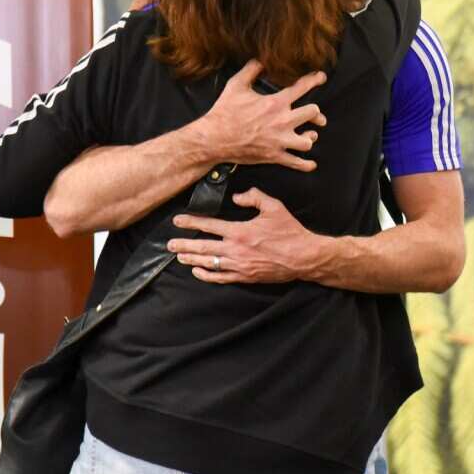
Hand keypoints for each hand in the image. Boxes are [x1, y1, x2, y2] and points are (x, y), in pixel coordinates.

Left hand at [168, 188, 331, 283]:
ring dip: (191, 258)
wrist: (303, 257)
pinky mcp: (245, 276)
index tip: (178, 221)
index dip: (192, 222)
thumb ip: (254, 197)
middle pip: (203, 247)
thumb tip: (237, 196)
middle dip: (184, 244)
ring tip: (179, 255)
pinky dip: (206, 274)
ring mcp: (239, 265)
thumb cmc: (290, 231)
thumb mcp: (274, 207)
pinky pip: (220, 277)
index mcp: (240, 231)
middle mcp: (236, 250)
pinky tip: (197, 271)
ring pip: (209, 263)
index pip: (210, 225)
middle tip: (169, 243)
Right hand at [197, 60, 327, 170]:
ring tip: (308, 136)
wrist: (213, 138)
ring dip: (310, 138)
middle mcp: (281, 121)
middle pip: (313, 113)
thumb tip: (261, 60)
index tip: (321, 77)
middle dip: (316, 114)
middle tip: (316, 117)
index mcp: (275, 103)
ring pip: (308, 141)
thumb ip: (251, 70)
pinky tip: (310, 164)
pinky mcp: (274, 156)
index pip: (301, 88)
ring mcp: (279, 141)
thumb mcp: (236, 85)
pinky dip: (305, 165)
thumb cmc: (224, 112)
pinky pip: (296, 163)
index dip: (314, 80)